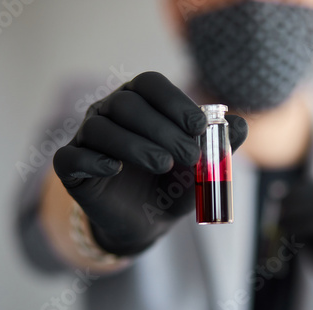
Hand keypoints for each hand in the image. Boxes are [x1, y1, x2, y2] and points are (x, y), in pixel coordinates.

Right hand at [53, 72, 247, 255]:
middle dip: (162, 129)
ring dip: (136, 145)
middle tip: (190, 156)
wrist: (146, 222)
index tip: (199, 127)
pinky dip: (94, 161)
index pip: (150, 84)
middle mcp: (109, 113)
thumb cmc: (172, 186)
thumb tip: (241, 124)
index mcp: (139, 103)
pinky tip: (115, 169)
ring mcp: (87, 138)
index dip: (174, 101)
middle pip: (127, 104)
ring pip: (101, 128)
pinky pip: (71, 157)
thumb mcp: (200, 167)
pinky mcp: (72, 168)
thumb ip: (220, 145)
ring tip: (164, 165)